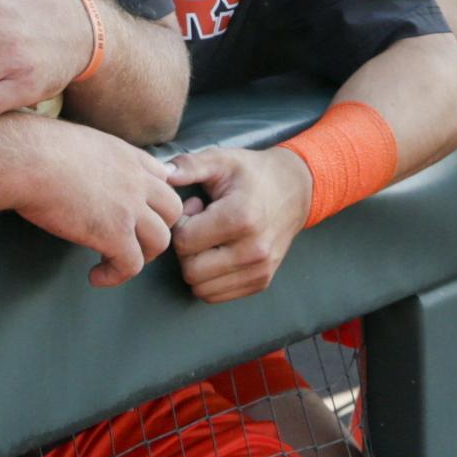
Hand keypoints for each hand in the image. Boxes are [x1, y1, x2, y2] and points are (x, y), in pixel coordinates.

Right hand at [15, 124, 182, 287]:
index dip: (152, 198)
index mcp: (126, 155)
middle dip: (156, 227)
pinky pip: (132, 265)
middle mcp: (136, 180)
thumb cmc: (35, 147)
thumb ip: (90, 156)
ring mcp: (130, 208)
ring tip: (115, 262)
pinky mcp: (115, 235)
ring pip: (160, 240)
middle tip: (132, 240)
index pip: (161, 177)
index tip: (134, 210)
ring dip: (142, 255)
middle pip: (172, 209)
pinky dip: (116, 276)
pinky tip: (96, 276)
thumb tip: (72, 166)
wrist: (28, 159)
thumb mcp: (76, 141)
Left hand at [163, 145, 313, 302]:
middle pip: (190, 270)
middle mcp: (254, 250)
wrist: (295, 190)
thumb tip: (162, 173)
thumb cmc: (252, 174)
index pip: (184, 241)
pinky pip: (216, 296)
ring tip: (210, 239)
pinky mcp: (261, 282)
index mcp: (241, 218)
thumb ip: (190, 165)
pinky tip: (219, 253)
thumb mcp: (221, 160)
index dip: (180, 223)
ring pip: (200, 288)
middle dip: (185, 249)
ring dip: (196, 265)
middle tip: (199, 226)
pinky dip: (209, 278)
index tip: (194, 207)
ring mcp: (260, 270)